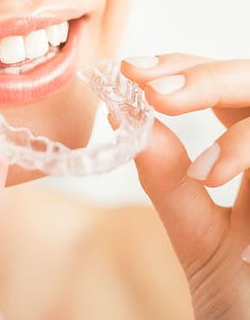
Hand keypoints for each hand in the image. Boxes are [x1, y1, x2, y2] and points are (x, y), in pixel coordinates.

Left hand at [121, 54, 249, 319]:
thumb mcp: (198, 234)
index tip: (130, 71)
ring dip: (220, 99)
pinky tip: (211, 175)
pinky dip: (246, 149)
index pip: (218, 86)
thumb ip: (166, 179)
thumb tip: (124, 118)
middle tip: (149, 88)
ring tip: (171, 123)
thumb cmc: (242, 295)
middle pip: (248, 78)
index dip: (179, 67)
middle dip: (199, 74)